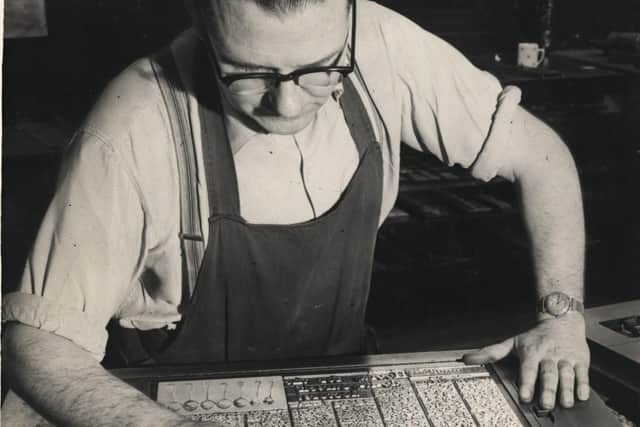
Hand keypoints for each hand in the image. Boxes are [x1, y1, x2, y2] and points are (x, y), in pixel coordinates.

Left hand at [462, 313, 589, 409]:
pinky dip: (583, 385)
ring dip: (566, 389)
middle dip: (548, 389)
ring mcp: (565, 358)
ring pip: (567, 375)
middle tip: (546, 404)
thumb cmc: (534, 336)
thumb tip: (466, 358)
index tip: (525, 396)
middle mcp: (548, 355)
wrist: (561, 320)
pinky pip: (583, 374)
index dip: (527, 382)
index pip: (528, 369)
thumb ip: (490, 353)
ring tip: (565, 403)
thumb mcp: (512, 342)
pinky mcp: (580, 360)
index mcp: (531, 352)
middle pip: (548, 373)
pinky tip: (581, 396)